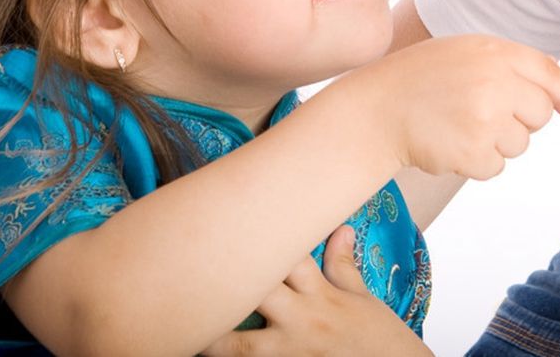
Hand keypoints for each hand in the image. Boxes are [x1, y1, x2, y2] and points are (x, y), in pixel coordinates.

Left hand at [201, 227, 432, 356]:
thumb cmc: (377, 336)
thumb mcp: (362, 297)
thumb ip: (342, 266)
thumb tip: (341, 229)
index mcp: (319, 292)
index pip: (285, 254)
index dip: (257, 234)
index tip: (228, 216)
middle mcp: (301, 318)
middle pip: (255, 290)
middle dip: (224, 278)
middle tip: (185, 265)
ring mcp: (290, 351)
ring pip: (240, 343)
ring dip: (211, 338)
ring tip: (181, 327)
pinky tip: (203, 355)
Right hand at [339, 34, 559, 179]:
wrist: (378, 110)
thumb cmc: (417, 80)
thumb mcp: (463, 52)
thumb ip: (505, 64)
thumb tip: (550, 89)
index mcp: (494, 52)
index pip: (549, 73)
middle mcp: (495, 83)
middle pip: (540, 114)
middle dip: (521, 120)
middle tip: (487, 116)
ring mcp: (486, 119)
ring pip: (520, 143)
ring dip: (496, 142)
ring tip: (460, 126)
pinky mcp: (475, 153)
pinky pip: (497, 166)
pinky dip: (478, 162)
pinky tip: (452, 143)